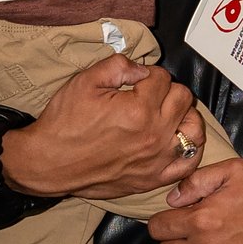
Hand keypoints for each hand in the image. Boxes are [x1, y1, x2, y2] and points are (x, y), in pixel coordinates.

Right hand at [0, 53, 201, 199]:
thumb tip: (142, 69)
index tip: (136, 82)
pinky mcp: (154, 178)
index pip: (163, 78)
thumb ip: (119, 65)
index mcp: (139, 109)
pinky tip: (178, 139)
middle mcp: (154, 135)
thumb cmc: (64, 123)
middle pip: (183, 98)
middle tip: (149, 95)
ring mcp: (157, 159)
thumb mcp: (85, 81)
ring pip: (194, 129)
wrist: (48, 162)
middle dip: (167, 90)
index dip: (149, 74)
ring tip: (168, 113)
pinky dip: (190, 149)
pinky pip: (189, 162)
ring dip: (185, 116)